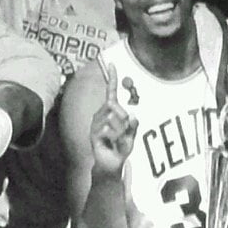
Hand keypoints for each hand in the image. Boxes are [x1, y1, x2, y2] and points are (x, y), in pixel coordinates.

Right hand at [89, 64, 137, 179]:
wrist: (111, 164)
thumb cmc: (121, 147)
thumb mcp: (132, 136)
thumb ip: (134, 127)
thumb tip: (134, 117)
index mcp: (110, 111)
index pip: (111, 92)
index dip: (112, 78)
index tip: (112, 64)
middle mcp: (101, 114)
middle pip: (113, 105)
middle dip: (123, 116)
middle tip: (126, 127)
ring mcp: (96, 124)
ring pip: (112, 119)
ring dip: (120, 130)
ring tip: (118, 139)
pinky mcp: (93, 134)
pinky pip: (107, 130)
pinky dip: (115, 137)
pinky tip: (112, 143)